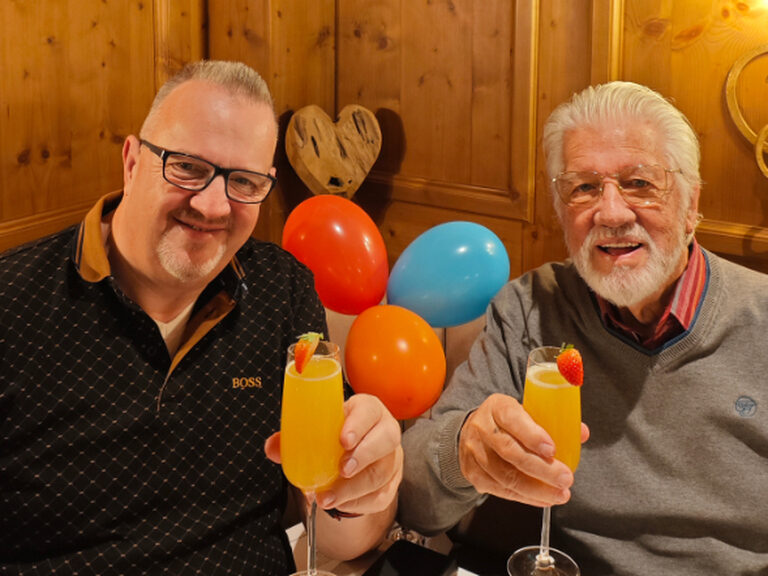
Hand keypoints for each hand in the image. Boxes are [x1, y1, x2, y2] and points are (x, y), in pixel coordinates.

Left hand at [265, 393, 402, 514]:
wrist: (353, 456)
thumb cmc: (336, 437)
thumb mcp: (318, 431)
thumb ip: (294, 438)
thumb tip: (273, 448)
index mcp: (367, 410)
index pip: (369, 410)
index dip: (359, 424)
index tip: (343, 440)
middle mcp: (384, 431)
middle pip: (387, 439)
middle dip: (364, 455)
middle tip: (342, 470)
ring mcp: (391, 458)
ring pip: (382, 472)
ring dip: (354, 489)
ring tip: (330, 497)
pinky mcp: (391, 482)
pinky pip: (382, 496)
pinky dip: (359, 503)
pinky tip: (341, 504)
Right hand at [458, 393, 588, 506]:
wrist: (471, 433)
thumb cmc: (506, 423)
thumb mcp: (525, 412)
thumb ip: (552, 422)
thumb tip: (581, 432)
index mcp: (498, 407)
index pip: (513, 419)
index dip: (533, 436)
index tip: (553, 450)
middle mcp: (482, 428)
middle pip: (510, 452)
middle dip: (542, 469)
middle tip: (565, 479)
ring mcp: (475, 452)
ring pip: (506, 476)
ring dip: (536, 489)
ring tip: (560, 494)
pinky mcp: (473, 473)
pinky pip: (501, 490)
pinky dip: (525, 498)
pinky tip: (543, 499)